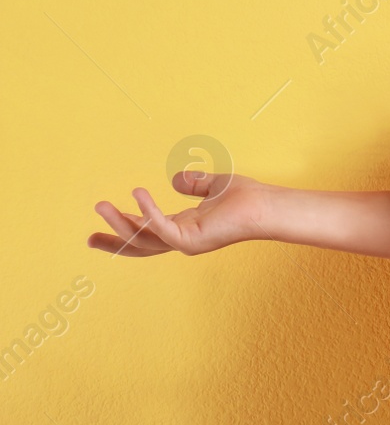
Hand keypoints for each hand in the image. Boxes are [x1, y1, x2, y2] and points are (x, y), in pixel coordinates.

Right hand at [88, 171, 272, 256]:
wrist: (265, 206)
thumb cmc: (245, 198)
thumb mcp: (215, 185)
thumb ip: (194, 183)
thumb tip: (174, 179)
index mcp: (184, 227)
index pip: (149, 232)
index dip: (127, 226)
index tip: (105, 218)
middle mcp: (182, 238)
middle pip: (140, 245)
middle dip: (114, 241)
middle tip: (89, 238)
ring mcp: (186, 242)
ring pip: (143, 239)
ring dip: (121, 223)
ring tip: (101, 206)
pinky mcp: (192, 240)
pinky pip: (162, 228)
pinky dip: (148, 212)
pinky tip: (138, 194)